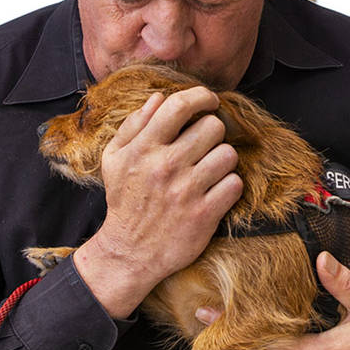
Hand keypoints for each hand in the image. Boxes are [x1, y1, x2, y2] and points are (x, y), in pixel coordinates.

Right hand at [75, 87, 242, 317]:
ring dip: (223, 160)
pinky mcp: (205, 214)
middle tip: (204, 146)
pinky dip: (229, 186)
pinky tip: (216, 191)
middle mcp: (165, 166)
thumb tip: (158, 99)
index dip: (201, 96)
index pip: (179, 105)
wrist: (130, 253)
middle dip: (212, 133)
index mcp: (143, 149)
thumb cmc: (125, 201)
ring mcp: (186, 190)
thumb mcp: (115, 159)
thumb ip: (133, 126)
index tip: (209, 100)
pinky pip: (235, 184)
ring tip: (210, 169)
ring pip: (228, 154)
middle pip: (212, 126)